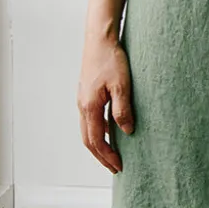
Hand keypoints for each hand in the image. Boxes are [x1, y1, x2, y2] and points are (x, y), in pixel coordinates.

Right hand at [77, 37, 133, 173]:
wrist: (100, 40)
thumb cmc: (112, 59)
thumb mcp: (122, 86)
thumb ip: (123, 110)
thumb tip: (126, 131)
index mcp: (89, 107)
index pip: (96, 140)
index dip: (107, 156)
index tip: (119, 167)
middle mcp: (82, 106)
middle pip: (89, 140)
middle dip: (102, 156)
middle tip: (115, 168)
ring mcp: (83, 100)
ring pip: (88, 130)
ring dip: (99, 145)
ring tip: (113, 154)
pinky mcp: (87, 94)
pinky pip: (90, 120)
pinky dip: (98, 132)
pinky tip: (110, 132)